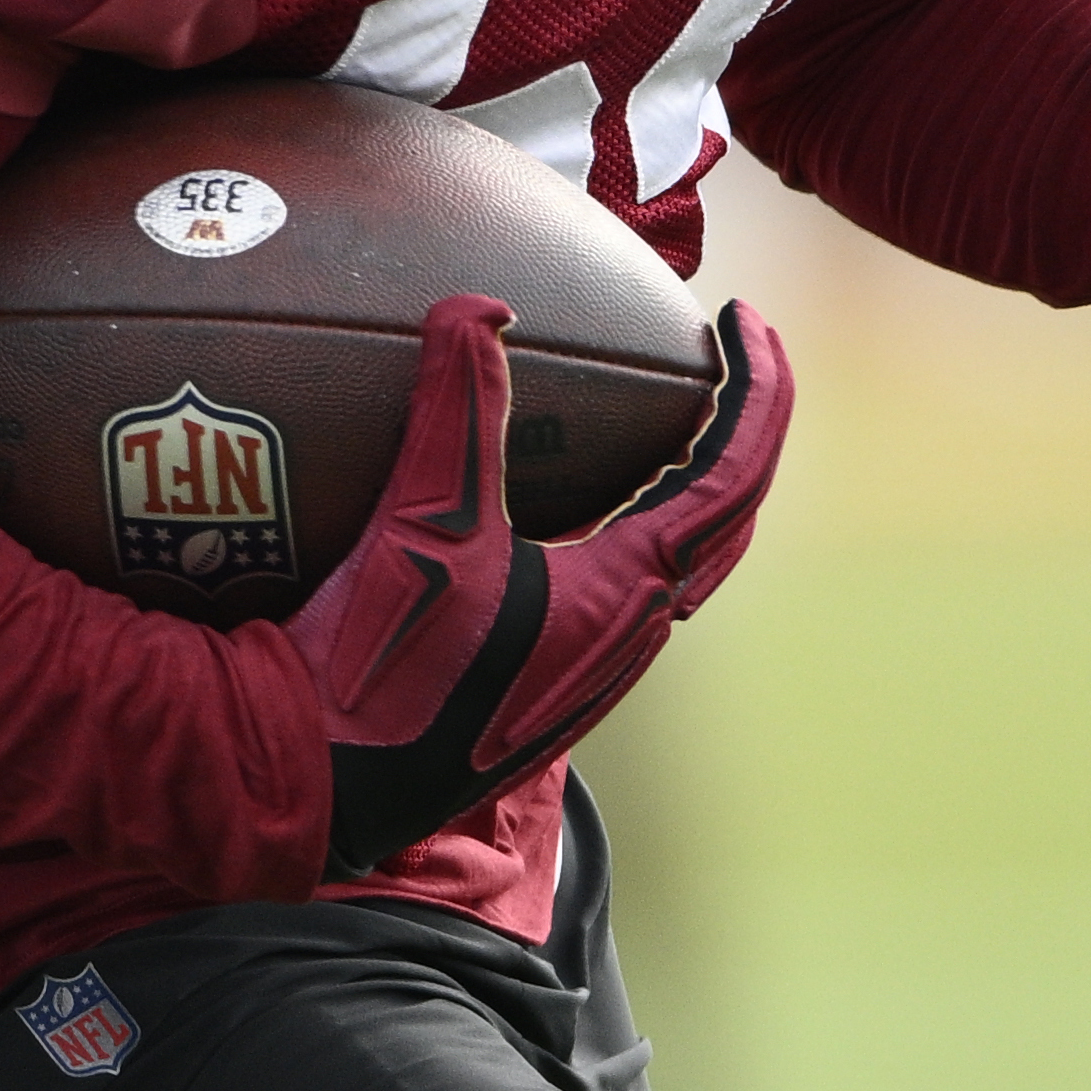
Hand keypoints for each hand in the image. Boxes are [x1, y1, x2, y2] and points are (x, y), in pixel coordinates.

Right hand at [283, 293, 788, 879]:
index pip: (734, 475)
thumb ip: (457, 409)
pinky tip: (589, 506)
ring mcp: (598, 665)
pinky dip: (648, 524)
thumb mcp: (423, 523)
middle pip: (731, 519)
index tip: (749, 318)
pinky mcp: (557, 680)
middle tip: (729, 361)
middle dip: (746, 431)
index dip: (757, 388)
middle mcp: (632, 635)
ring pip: (689, 561)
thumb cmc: (385, 667)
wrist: (332, 783)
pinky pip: (638, 588)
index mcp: (626, 593)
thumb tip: (478, 307)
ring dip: (702, 483)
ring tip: (678, 419)